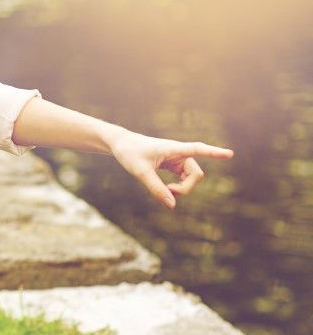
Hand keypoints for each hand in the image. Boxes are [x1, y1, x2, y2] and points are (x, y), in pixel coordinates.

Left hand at [107, 128, 232, 208]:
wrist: (121, 145)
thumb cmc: (129, 153)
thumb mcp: (140, 172)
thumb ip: (156, 188)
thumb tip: (172, 205)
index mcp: (173, 149)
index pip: (197, 149)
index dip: (213, 152)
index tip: (230, 154)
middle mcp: (179, 153)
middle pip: (195, 174)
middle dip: (186, 188)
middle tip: (168, 192)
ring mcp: (177, 159)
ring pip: (190, 178)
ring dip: (182, 189)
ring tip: (165, 191)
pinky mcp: (172, 165)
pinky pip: (183, 179)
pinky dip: (177, 187)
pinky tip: (167, 191)